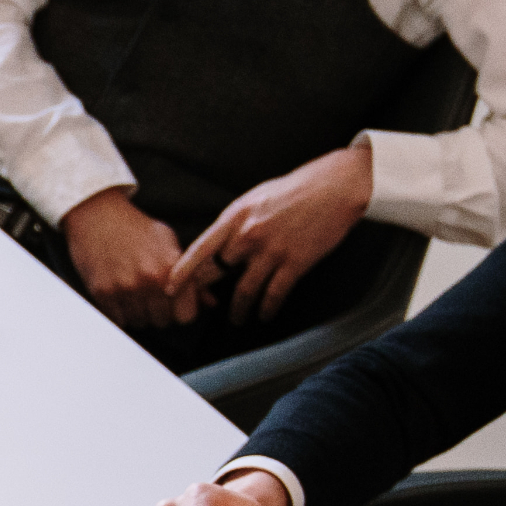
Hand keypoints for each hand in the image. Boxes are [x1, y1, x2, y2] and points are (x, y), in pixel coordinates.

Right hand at [58, 188, 195, 327]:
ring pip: (140, 323)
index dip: (182, 311)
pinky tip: (119, 294)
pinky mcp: (102, 293)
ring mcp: (124, 288)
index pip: (186, 315)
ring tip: (134, 293)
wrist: (97, 215)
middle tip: (152, 296)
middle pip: (162, 322)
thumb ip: (190, 274)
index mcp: (169, 267)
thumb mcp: (168, 242)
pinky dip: (120, 312)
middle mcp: (148, 280)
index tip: (175, 303)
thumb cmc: (135, 228)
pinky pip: (118, 320)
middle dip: (160, 312)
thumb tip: (211, 302)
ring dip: (139, 313)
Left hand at [168, 141, 373, 325]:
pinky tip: (265, 315)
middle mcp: (249, 235)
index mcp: (236, 216)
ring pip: (245, 290)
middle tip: (203, 309)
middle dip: (208, 294)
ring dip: (239, 310)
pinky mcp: (295, 262)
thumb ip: (237, 222)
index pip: (201, 249)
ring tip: (238, 320)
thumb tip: (222, 244)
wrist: (335, 186)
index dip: (183, 271)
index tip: (171, 287)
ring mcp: (272, 250)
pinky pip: (275, 294)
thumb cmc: (296, 188)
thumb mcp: (256, 197)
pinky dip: (267, 308)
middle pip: (218, 273)